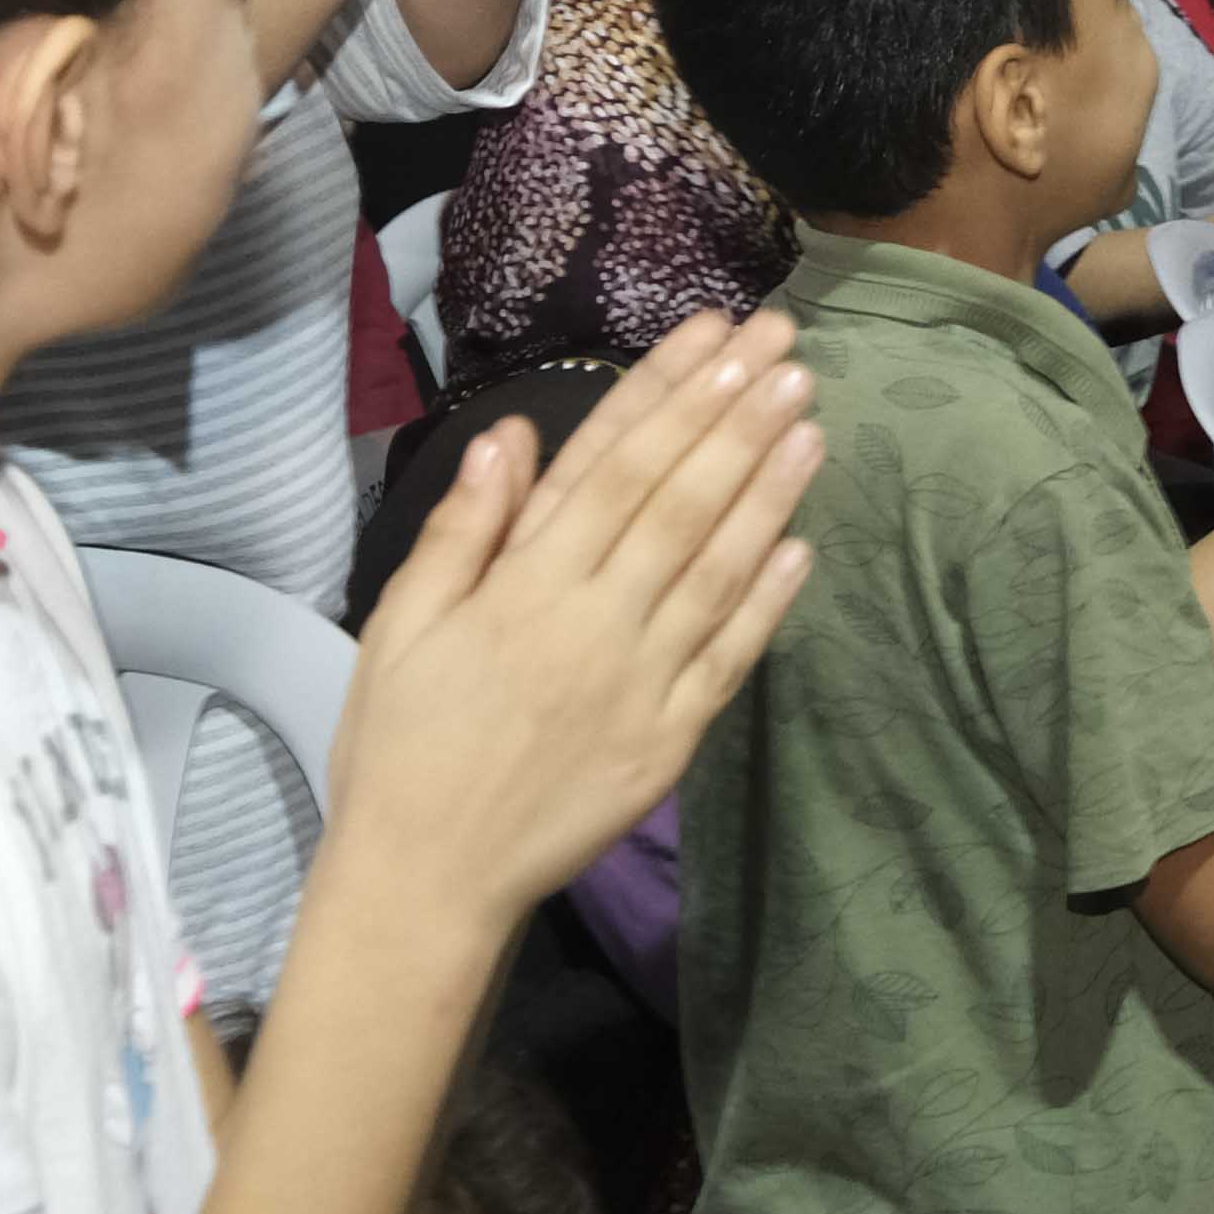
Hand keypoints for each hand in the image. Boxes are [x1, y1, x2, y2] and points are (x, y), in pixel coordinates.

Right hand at [322, 308, 824, 976]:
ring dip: (768, 490)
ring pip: (717, 568)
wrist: (426, 877)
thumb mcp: (404, 624)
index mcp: (525, 584)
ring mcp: (640, 681)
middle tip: (788, 349)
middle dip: (737, 417)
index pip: (614, 464)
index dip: (670, 393)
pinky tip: (804, 546)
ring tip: (811, 420)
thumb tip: (512, 435)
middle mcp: (593, 619)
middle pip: (679, 500)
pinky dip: (768, 602)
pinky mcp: (669, 740)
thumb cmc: (401, 743)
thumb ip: (465, 530)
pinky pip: (729, 660)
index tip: (716, 336)